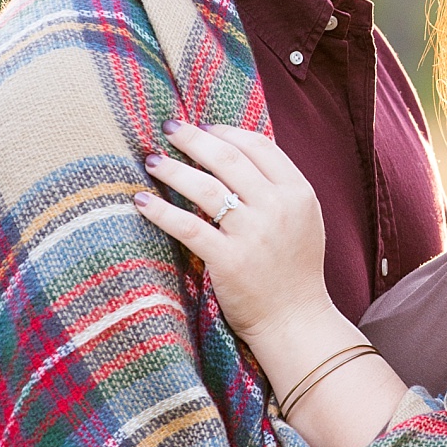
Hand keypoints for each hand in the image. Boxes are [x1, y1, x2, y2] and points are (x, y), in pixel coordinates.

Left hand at [134, 122, 329, 351]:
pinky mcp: (228, 260)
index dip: (227, 131)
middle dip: (193, 139)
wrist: (296, 320)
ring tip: (152, 160)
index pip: (259, 146)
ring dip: (173, 169)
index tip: (203, 126)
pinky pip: (187, 227)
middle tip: (169, 128)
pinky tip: (142, 200)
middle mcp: (277, 207)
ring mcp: (253, 233)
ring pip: (205, 187)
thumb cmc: (296, 270)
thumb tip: (240, 154)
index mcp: (298, 192)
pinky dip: (161, 211)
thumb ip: (279, 188)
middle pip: (228, 159)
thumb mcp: (304, 219)